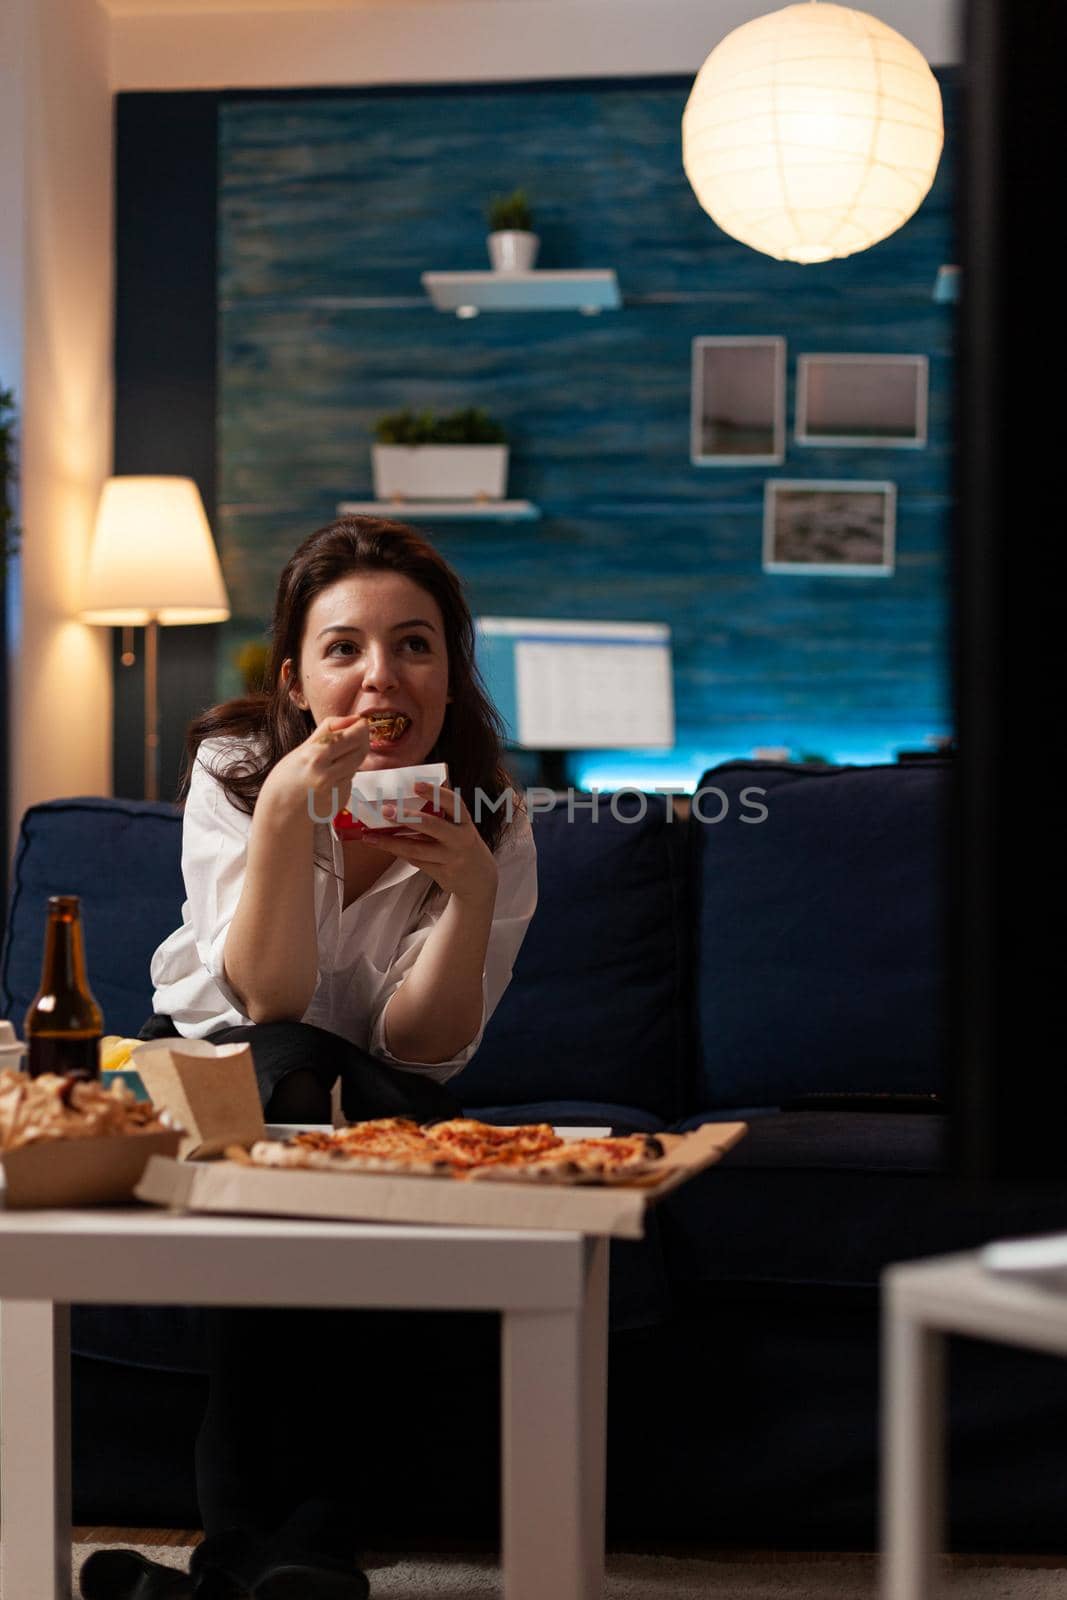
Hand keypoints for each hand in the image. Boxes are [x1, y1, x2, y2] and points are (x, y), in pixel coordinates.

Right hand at [259, 715, 371, 825]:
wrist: (280, 813)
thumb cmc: (286, 779)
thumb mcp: (301, 749)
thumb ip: (327, 731)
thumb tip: (351, 718)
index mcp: (315, 757)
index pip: (350, 736)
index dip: (360, 727)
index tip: (360, 721)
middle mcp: (327, 775)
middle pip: (360, 750)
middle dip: (363, 739)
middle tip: (358, 733)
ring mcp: (335, 791)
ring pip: (356, 765)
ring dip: (352, 757)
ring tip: (334, 759)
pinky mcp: (340, 801)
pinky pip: (350, 781)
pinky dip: (345, 775)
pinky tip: (329, 779)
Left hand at [364, 783, 498, 906]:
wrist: (479, 879)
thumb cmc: (462, 843)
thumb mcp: (459, 826)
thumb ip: (441, 812)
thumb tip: (409, 792)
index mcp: (465, 822)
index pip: (453, 803)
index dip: (435, 793)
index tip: (415, 784)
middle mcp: (460, 839)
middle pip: (433, 826)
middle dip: (408, 818)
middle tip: (385, 810)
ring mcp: (451, 858)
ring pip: (417, 849)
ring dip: (391, 842)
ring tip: (370, 837)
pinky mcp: (442, 873)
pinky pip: (416, 861)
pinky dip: (398, 852)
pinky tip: (383, 845)